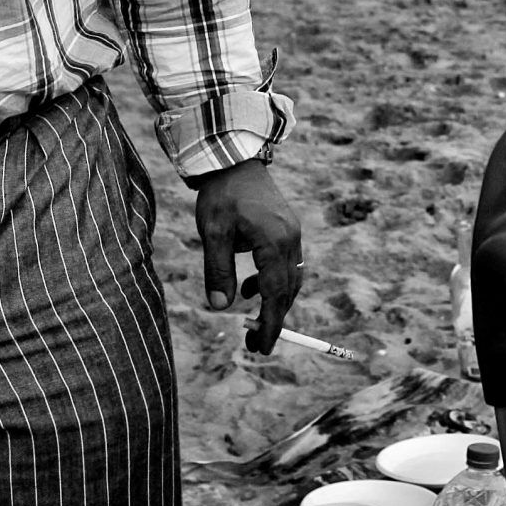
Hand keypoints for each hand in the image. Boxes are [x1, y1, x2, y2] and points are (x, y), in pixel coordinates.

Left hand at [194, 160, 303, 352]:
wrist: (234, 158)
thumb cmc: (221, 194)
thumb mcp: (213, 233)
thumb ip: (218, 271)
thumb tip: (220, 307)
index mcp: (273, 241)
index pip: (275, 293)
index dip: (270, 324)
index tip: (261, 347)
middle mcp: (290, 238)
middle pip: (288, 290)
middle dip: (273, 319)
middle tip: (254, 343)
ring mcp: (292, 232)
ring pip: (290, 278)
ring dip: (274, 301)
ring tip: (251, 317)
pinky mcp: (288, 228)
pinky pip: (287, 264)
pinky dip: (273, 282)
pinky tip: (250, 286)